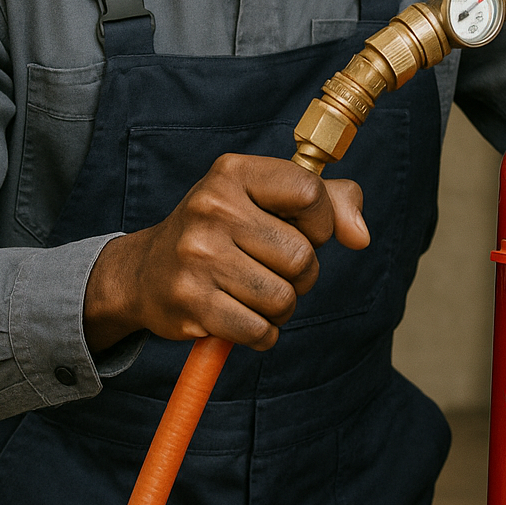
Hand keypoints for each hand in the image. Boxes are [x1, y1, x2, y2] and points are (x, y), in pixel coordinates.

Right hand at [83, 153, 368, 352]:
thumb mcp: (267, 199)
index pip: (310, 193)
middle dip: (301, 273)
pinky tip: (240, 316)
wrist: (145, 272)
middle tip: (273, 269)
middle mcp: (211, 207)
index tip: (306, 230)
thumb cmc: (223, 231)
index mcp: (233, 171)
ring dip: (281, 306)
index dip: (322, 221)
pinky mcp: (191, 302)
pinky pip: (260, 330)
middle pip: (302, 255)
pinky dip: (262, 332)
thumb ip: (329, 202)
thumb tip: (360, 236)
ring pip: (284, 298)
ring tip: (254, 292)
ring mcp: (198, 256)